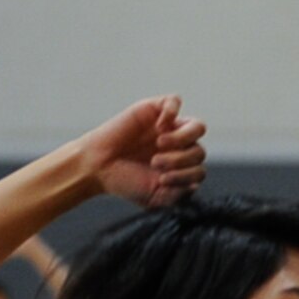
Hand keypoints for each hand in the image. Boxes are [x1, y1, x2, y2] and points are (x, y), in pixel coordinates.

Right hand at [80, 97, 207, 208]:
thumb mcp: (153, 197)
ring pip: (197, 127)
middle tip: (155, 163)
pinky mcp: (155, 110)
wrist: (98, 167)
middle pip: (200, 151)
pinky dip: (172, 112)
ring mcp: (169, 127)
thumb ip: (176, 195)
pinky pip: (175, 101)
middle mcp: (178, 148)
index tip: (162, 180)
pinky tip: (159, 126)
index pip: (199, 170)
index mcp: (180, 169)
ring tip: (160, 145)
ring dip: (183, 138)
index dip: (186, 176)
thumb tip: (195, 185)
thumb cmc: (124, 182)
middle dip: (180, 160)